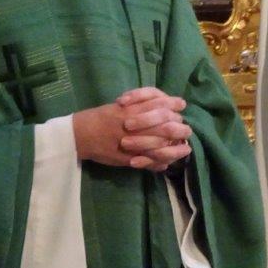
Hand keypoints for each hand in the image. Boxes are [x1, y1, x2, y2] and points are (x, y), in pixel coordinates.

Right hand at [72, 87, 190, 171]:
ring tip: (185, 149)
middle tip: (186, 130)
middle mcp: (134, 124)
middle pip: (165, 126)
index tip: (182, 106)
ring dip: (175, 149)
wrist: (80, 134)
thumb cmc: (101, 116)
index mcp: (132, 109)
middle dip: (179, 128)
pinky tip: (166, 163)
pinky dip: (159, 163)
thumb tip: (166, 103)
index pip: (159, 105)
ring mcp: (132, 143)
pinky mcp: (128, 158)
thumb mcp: (122, 105)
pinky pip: (148, 162)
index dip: (173, 105)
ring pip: (160, 146)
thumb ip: (142, 104)